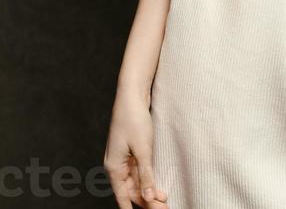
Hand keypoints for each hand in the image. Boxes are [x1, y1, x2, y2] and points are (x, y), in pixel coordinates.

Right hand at [103, 86, 168, 208]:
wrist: (132, 94)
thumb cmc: (133, 118)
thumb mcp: (142, 149)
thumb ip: (145, 175)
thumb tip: (148, 197)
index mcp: (114, 168)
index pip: (124, 197)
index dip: (137, 208)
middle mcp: (116, 166)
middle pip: (131, 191)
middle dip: (147, 201)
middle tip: (165, 207)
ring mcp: (123, 158)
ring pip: (136, 182)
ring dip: (149, 190)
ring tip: (165, 199)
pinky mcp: (131, 151)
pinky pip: (138, 171)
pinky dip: (148, 178)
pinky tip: (158, 184)